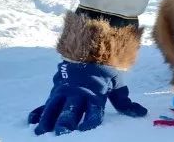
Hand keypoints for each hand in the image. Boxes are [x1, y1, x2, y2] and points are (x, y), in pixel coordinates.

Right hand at [28, 60, 146, 134]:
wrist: (92, 41)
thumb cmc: (107, 66)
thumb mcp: (117, 83)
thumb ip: (124, 102)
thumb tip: (142, 114)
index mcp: (95, 94)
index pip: (93, 113)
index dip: (90, 123)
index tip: (84, 130)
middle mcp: (79, 93)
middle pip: (71, 110)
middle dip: (66, 122)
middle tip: (60, 132)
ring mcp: (66, 89)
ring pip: (54, 107)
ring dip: (48, 120)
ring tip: (41, 132)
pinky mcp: (57, 87)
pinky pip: (46, 101)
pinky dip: (38, 111)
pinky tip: (32, 120)